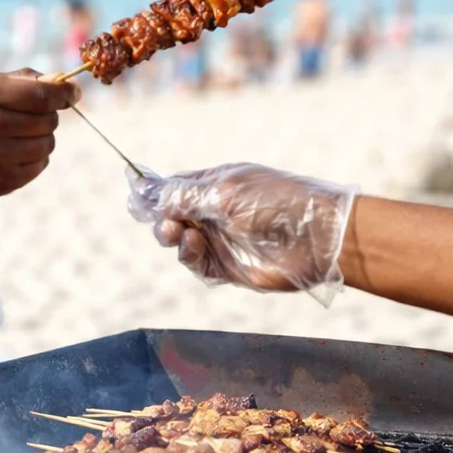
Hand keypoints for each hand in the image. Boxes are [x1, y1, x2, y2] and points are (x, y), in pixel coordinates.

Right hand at [0, 70, 78, 200]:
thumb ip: (19, 80)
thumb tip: (64, 82)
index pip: (43, 94)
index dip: (65, 94)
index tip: (73, 93)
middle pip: (48, 120)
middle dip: (47, 116)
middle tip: (32, 116)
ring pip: (47, 144)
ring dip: (42, 138)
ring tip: (20, 135)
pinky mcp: (0, 181)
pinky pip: (38, 166)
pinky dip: (34, 158)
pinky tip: (14, 152)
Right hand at [128, 163, 357, 293]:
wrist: (317, 238)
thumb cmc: (275, 203)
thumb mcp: (224, 192)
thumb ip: (182, 195)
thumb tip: (142, 189)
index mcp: (215, 184)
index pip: (174, 186)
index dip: (153, 192)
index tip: (134, 195)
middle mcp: (215, 211)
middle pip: (171, 216)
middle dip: (160, 218)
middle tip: (165, 223)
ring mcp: (220, 239)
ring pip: (179, 241)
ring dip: (172, 237)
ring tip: (178, 234)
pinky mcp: (227, 267)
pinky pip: (195, 263)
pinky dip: (188, 255)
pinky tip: (192, 246)